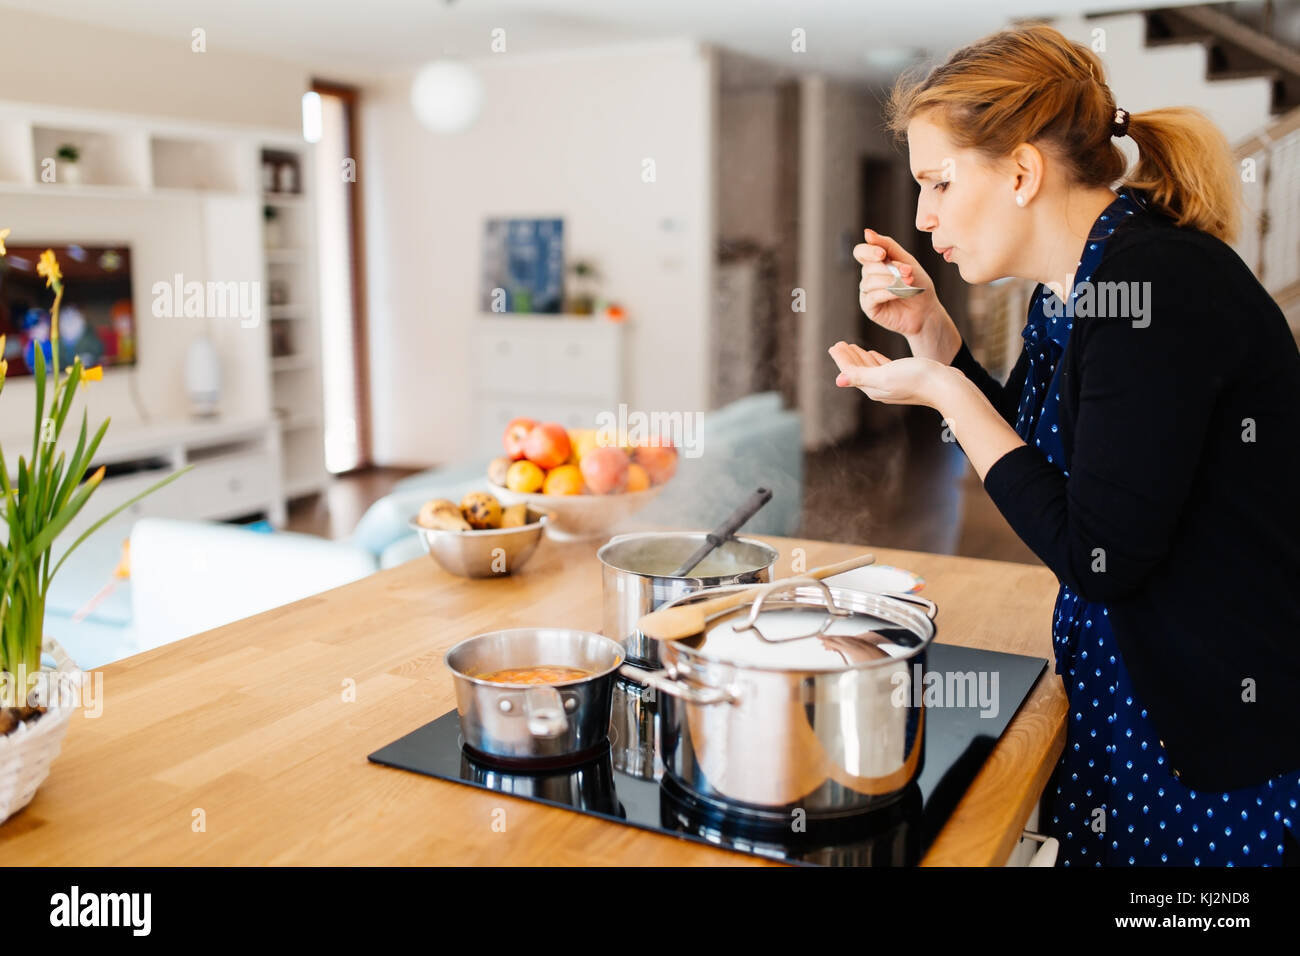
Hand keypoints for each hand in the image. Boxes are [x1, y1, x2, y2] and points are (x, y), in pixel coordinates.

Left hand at [828, 341, 954, 410]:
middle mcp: (881, 389)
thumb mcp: (885, 376)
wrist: (946, 386)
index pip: (851, 372)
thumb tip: (838, 380)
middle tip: (839, 344)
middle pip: (858, 371)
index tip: (834, 345)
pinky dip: (875, 360)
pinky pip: (884, 368)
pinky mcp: (905, 378)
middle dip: (848, 357)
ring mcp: (893, 384)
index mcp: (873, 388)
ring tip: (852, 347)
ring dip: (860, 358)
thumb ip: (861, 376)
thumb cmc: (917, 379)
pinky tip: (873, 354)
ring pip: (870, 369)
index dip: (841, 358)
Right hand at [854, 229, 960, 362]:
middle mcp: (868, 277)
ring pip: (870, 281)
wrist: (927, 309)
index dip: (868, 251)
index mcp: (875, 263)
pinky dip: (887, 292)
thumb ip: (887, 245)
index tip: (882, 254)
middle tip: (909, 273)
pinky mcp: (869, 307)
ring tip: (908, 283)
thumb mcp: (906, 260)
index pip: (861, 252)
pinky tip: (899, 293)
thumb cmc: (918, 283)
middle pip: (868, 267)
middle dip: (890, 269)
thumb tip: (866, 232)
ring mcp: (867, 292)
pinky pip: (872, 296)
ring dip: (891, 281)